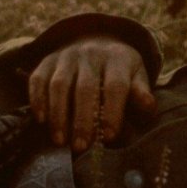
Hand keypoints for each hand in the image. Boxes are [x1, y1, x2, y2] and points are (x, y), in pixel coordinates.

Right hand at [28, 35, 155, 151]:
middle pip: (85, 88)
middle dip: (82, 120)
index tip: (109, 137)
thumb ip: (141, 93)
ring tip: (60, 141)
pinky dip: (38, 99)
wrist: (95, 41)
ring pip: (59, 84)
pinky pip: (38, 79)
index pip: (116, 86)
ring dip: (58, 114)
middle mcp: (91, 54)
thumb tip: (148, 107)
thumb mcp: (136, 76)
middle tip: (80, 147)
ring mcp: (66, 56)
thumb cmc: (119, 69)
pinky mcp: (47, 60)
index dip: (113, 112)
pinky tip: (41, 120)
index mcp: (118, 58)